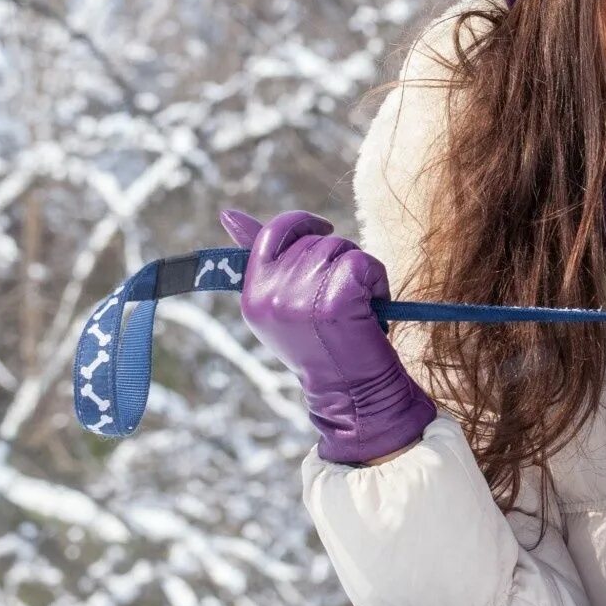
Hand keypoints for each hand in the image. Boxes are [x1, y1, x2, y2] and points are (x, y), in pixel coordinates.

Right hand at [219, 208, 437, 465]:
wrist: (353, 393)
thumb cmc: (327, 344)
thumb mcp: (286, 302)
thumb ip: (267, 260)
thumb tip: (227, 213)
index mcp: (252, 295)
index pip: (273, 233)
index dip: (303, 226)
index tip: (325, 233)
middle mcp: (268, 296)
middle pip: (315, 240)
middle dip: (339, 259)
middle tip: (345, 298)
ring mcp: (298, 299)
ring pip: (342, 250)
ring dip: (361, 272)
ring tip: (357, 309)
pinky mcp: (333, 302)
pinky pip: (364, 263)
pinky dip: (378, 282)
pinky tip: (373, 310)